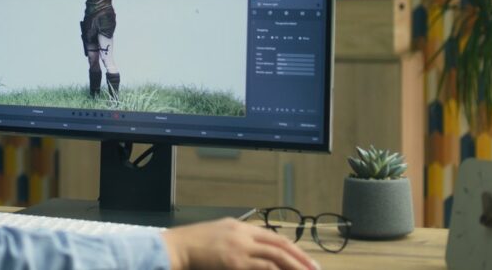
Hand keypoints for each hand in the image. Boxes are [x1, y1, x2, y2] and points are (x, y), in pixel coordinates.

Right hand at [162, 218, 319, 269]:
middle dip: (299, 258)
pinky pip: (263, 267)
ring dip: (294, 267)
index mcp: (239, 227)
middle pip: (279, 245)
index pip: (273, 237)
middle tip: (315, 269)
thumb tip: (253, 250)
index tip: (305, 259)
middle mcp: (243, 234)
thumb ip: (236, 239)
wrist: (176, 247)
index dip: (292, 248)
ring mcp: (240, 248)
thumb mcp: (217, 233)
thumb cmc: (192, 244)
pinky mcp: (235, 262)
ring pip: (275, 257)